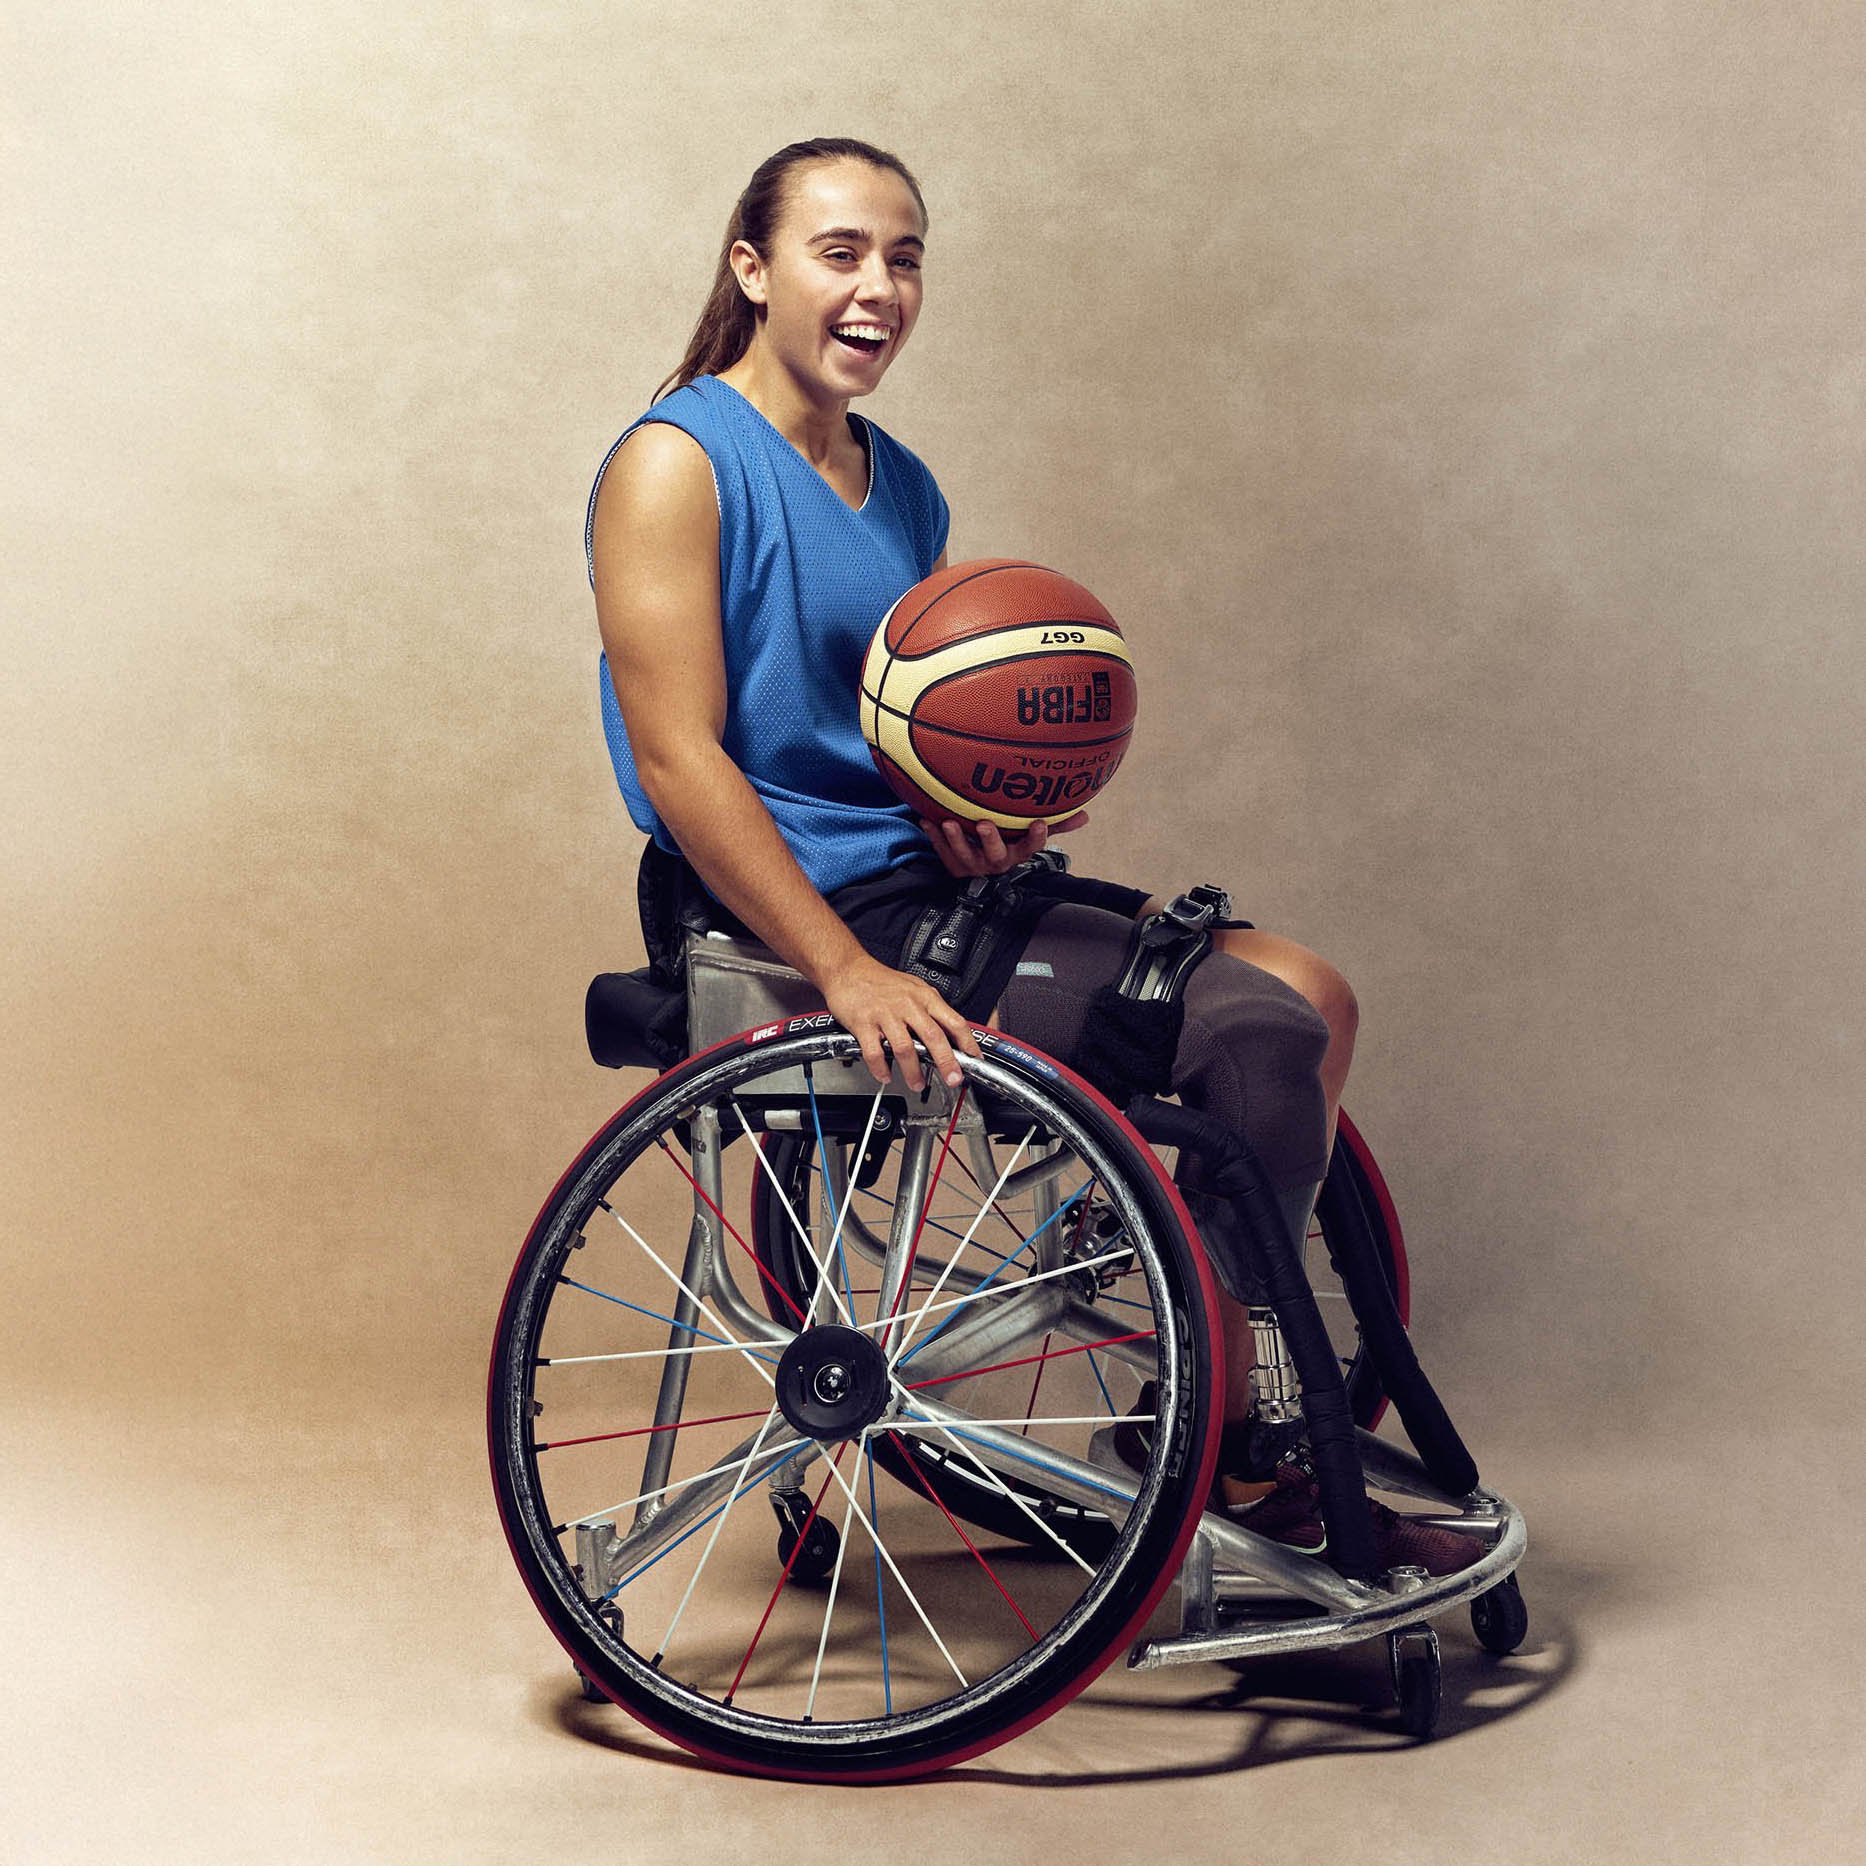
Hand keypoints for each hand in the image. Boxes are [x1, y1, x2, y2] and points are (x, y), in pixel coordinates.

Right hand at [818, 953, 981, 1092]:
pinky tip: (885, 1075)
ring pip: (905, 1048)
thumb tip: (952, 1034)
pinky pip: (874, 1052)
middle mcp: (908, 1005)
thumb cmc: (881, 981)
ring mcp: (885, 1014)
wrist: (848, 969)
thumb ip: (932, 1009)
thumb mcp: (915, 988)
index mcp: (925, 997)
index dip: (968, 1043)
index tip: (975, 1059)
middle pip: (933, 1036)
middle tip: (953, 1079)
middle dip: (946, 1062)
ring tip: (918, 1084)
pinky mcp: (863, 1023)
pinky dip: (881, 1068)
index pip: (954, 1021)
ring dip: (913, 1071)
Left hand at [916, 811, 1088, 878]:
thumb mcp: (1028, 836)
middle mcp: (995, 863)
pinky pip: (941, 852)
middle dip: (990, 840)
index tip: (1040, 823)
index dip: (1037, 838)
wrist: (978, 868)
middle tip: (984, 824)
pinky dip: (933, 837)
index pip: (1031, 849)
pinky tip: (927, 819)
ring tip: (949, 822)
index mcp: (1016, 854)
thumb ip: (1054, 826)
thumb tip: (1086, 816)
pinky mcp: (953, 865)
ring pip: (964, 855)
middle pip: (996, 855)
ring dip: (955, 839)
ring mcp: (972, 866)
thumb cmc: (1008, 843)